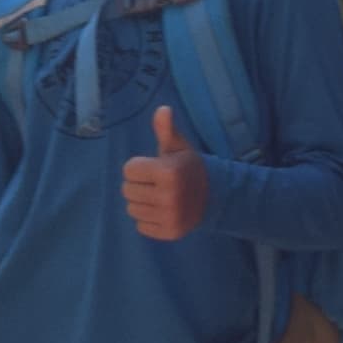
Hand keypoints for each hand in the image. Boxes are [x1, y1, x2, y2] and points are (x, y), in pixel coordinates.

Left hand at [119, 101, 209, 240]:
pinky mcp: (170, 232)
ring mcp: (169, 216)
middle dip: (138, 185)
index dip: (139, 168)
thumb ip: (166, 129)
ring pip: (132, 209)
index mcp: (168, 171)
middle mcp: (168, 196)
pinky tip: (162, 211)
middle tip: (155, 183)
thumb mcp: (178, 146)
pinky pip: (141, 226)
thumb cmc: (188, 167)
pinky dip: (147, 220)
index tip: (153, 168)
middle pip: (127, 191)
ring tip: (158, 197)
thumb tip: (162, 109)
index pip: (128, 170)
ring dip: (141, 203)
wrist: (214, 195)